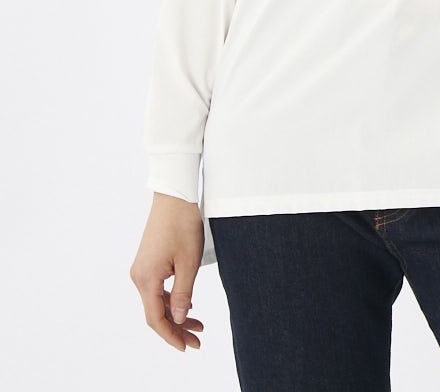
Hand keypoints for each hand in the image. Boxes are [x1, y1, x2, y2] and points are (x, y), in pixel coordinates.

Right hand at [130, 193, 205, 350]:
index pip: (156, 319)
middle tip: (197, 340)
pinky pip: (157, 288)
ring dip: (175, 314)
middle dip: (176, 329)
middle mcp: (139, 276)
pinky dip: (171, 300)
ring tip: (197, 325)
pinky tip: (187, 305)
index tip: (187, 347)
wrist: (174, 195)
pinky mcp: (148, 261)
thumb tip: (177, 320)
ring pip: (156, 301)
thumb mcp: (189, 261)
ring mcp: (142, 268)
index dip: (171, 336)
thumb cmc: (182, 224)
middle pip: (155, 312)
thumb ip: (182, 293)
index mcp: (146, 279)